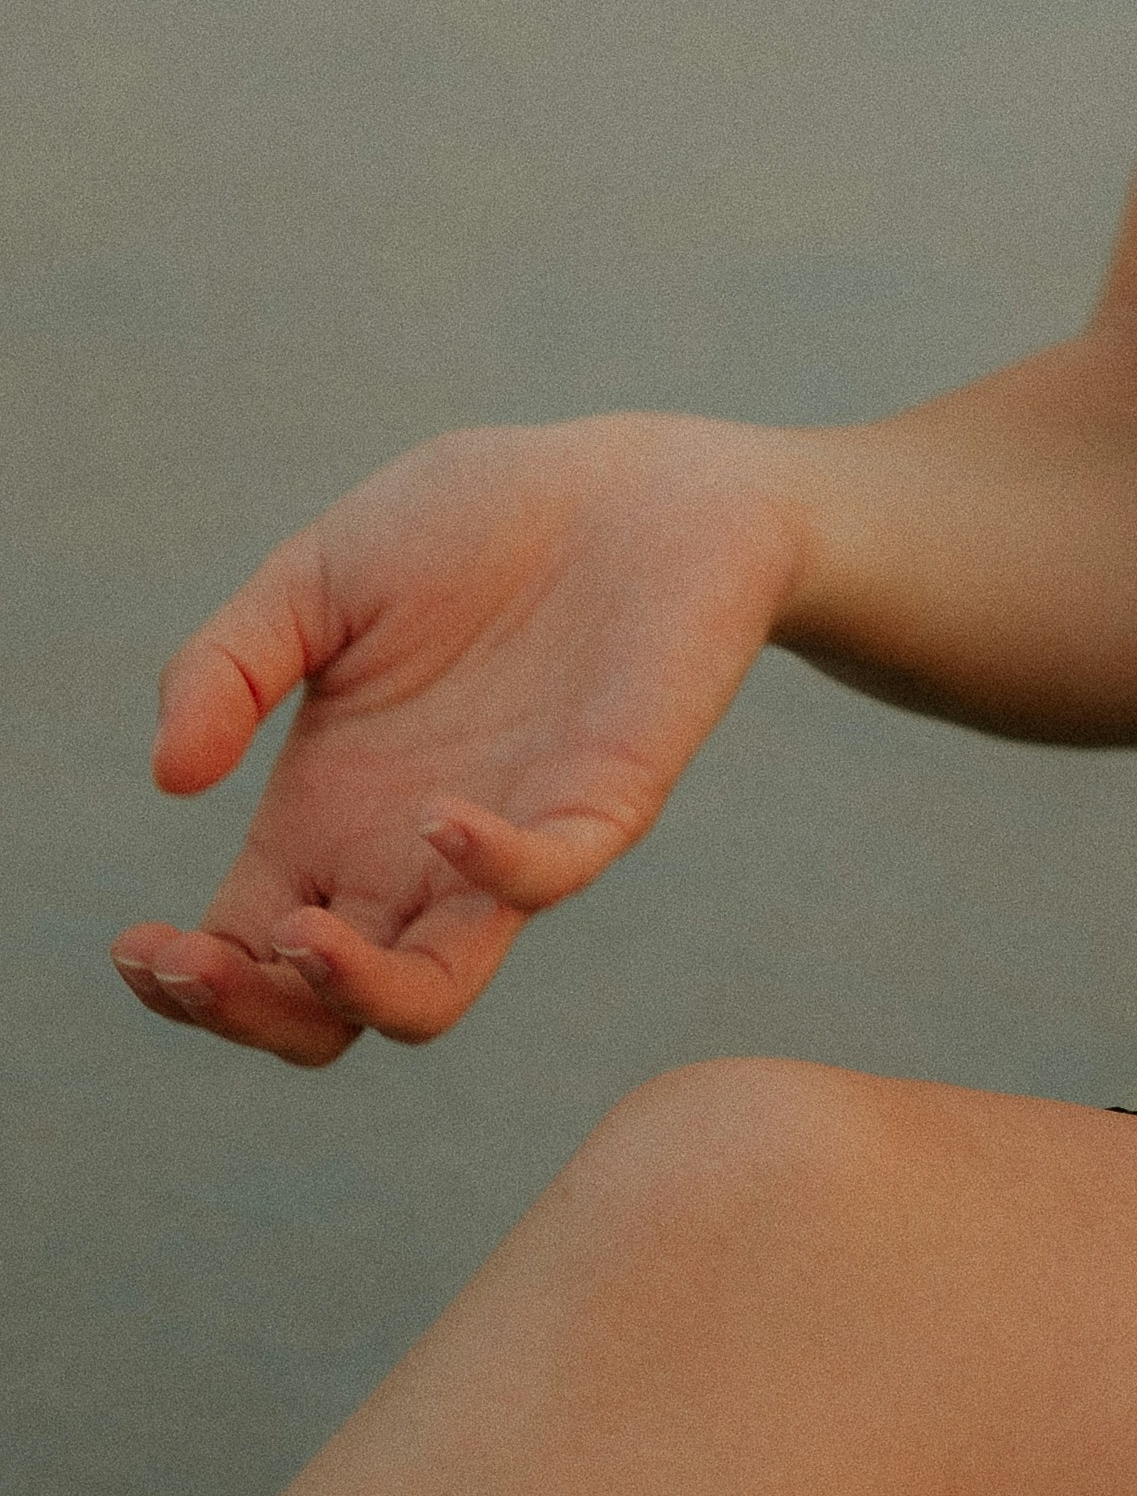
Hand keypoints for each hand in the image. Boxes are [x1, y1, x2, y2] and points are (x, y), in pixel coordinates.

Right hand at [114, 416, 807, 1066]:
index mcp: (331, 818)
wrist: (639, 479)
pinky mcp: (603, 803)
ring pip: (426, 996)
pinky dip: (491, 869)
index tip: (137, 944)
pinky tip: (440, 814)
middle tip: (194, 960)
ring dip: (353, 992)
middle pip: (319, 1016)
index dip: (182, 982)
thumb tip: (168, 776)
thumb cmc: (480, 523)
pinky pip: (545, 879)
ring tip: (301, 935)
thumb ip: (229, 663)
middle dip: (244, 1011)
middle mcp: (409, 857)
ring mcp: (508, 842)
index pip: (244, 955)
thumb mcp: (319, 576)